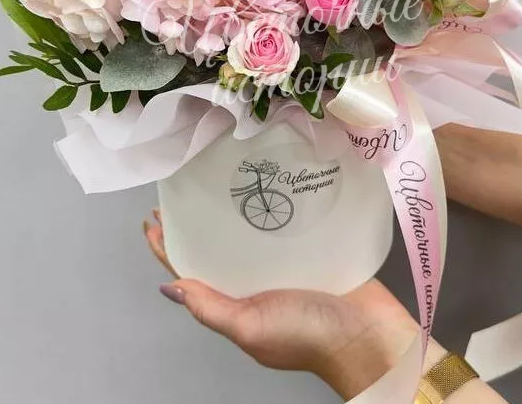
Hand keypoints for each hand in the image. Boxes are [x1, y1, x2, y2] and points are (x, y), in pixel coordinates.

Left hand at [143, 210, 439, 399]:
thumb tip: (170, 287)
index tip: (152, 219)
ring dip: (231, 216)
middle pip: (215, 252)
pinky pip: (281, 231)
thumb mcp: (251, 327)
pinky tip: (266, 190)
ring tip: (217, 185)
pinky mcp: (308, 254)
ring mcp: (282, 269)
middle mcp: (254, 286)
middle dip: (196, 226)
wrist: (370, 335)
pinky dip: (270, 213)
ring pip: (247, 239)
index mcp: (235, 305)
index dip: (167, 248)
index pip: (191, 274)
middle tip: (183, 193)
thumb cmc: (306, 334)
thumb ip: (211, 308)